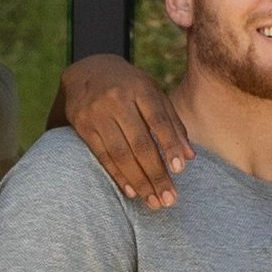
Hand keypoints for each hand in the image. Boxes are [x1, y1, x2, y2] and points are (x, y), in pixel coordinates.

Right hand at [57, 53, 190, 213]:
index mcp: (140, 88)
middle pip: (140, 143)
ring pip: (120, 154)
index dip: (169, 145)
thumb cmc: (130, 86)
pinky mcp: (82, 125)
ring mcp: (97, 113)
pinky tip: (131, 191)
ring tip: (153, 201)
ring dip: (138, 181)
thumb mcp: (153, 93)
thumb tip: (189, 157)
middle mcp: (117, 99)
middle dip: (156, 174)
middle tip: (169, 199)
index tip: (180, 170)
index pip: (158, 120)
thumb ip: (172, 123)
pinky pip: (102, 156)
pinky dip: (117, 176)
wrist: (87, 70)